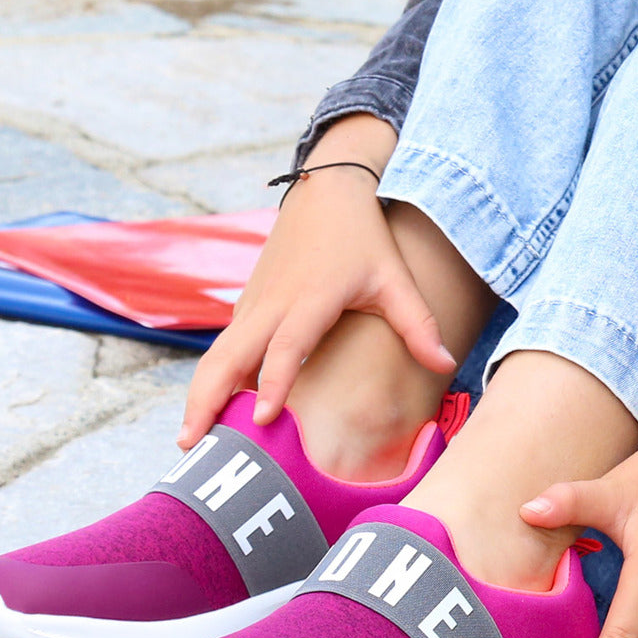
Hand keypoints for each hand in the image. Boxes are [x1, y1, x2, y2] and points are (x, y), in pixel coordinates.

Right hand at [179, 162, 453, 447]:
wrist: (326, 190)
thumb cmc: (363, 238)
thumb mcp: (393, 278)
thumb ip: (418, 324)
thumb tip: (448, 364)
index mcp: (309, 298)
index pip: (286, 346)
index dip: (275, 381)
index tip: (264, 419)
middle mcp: (272, 303)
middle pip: (227, 356)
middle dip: (206, 399)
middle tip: (191, 447)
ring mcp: (254, 304)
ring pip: (217, 355)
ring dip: (201, 394)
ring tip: (190, 440)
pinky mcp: (247, 306)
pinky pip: (225, 349)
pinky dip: (213, 380)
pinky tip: (210, 413)